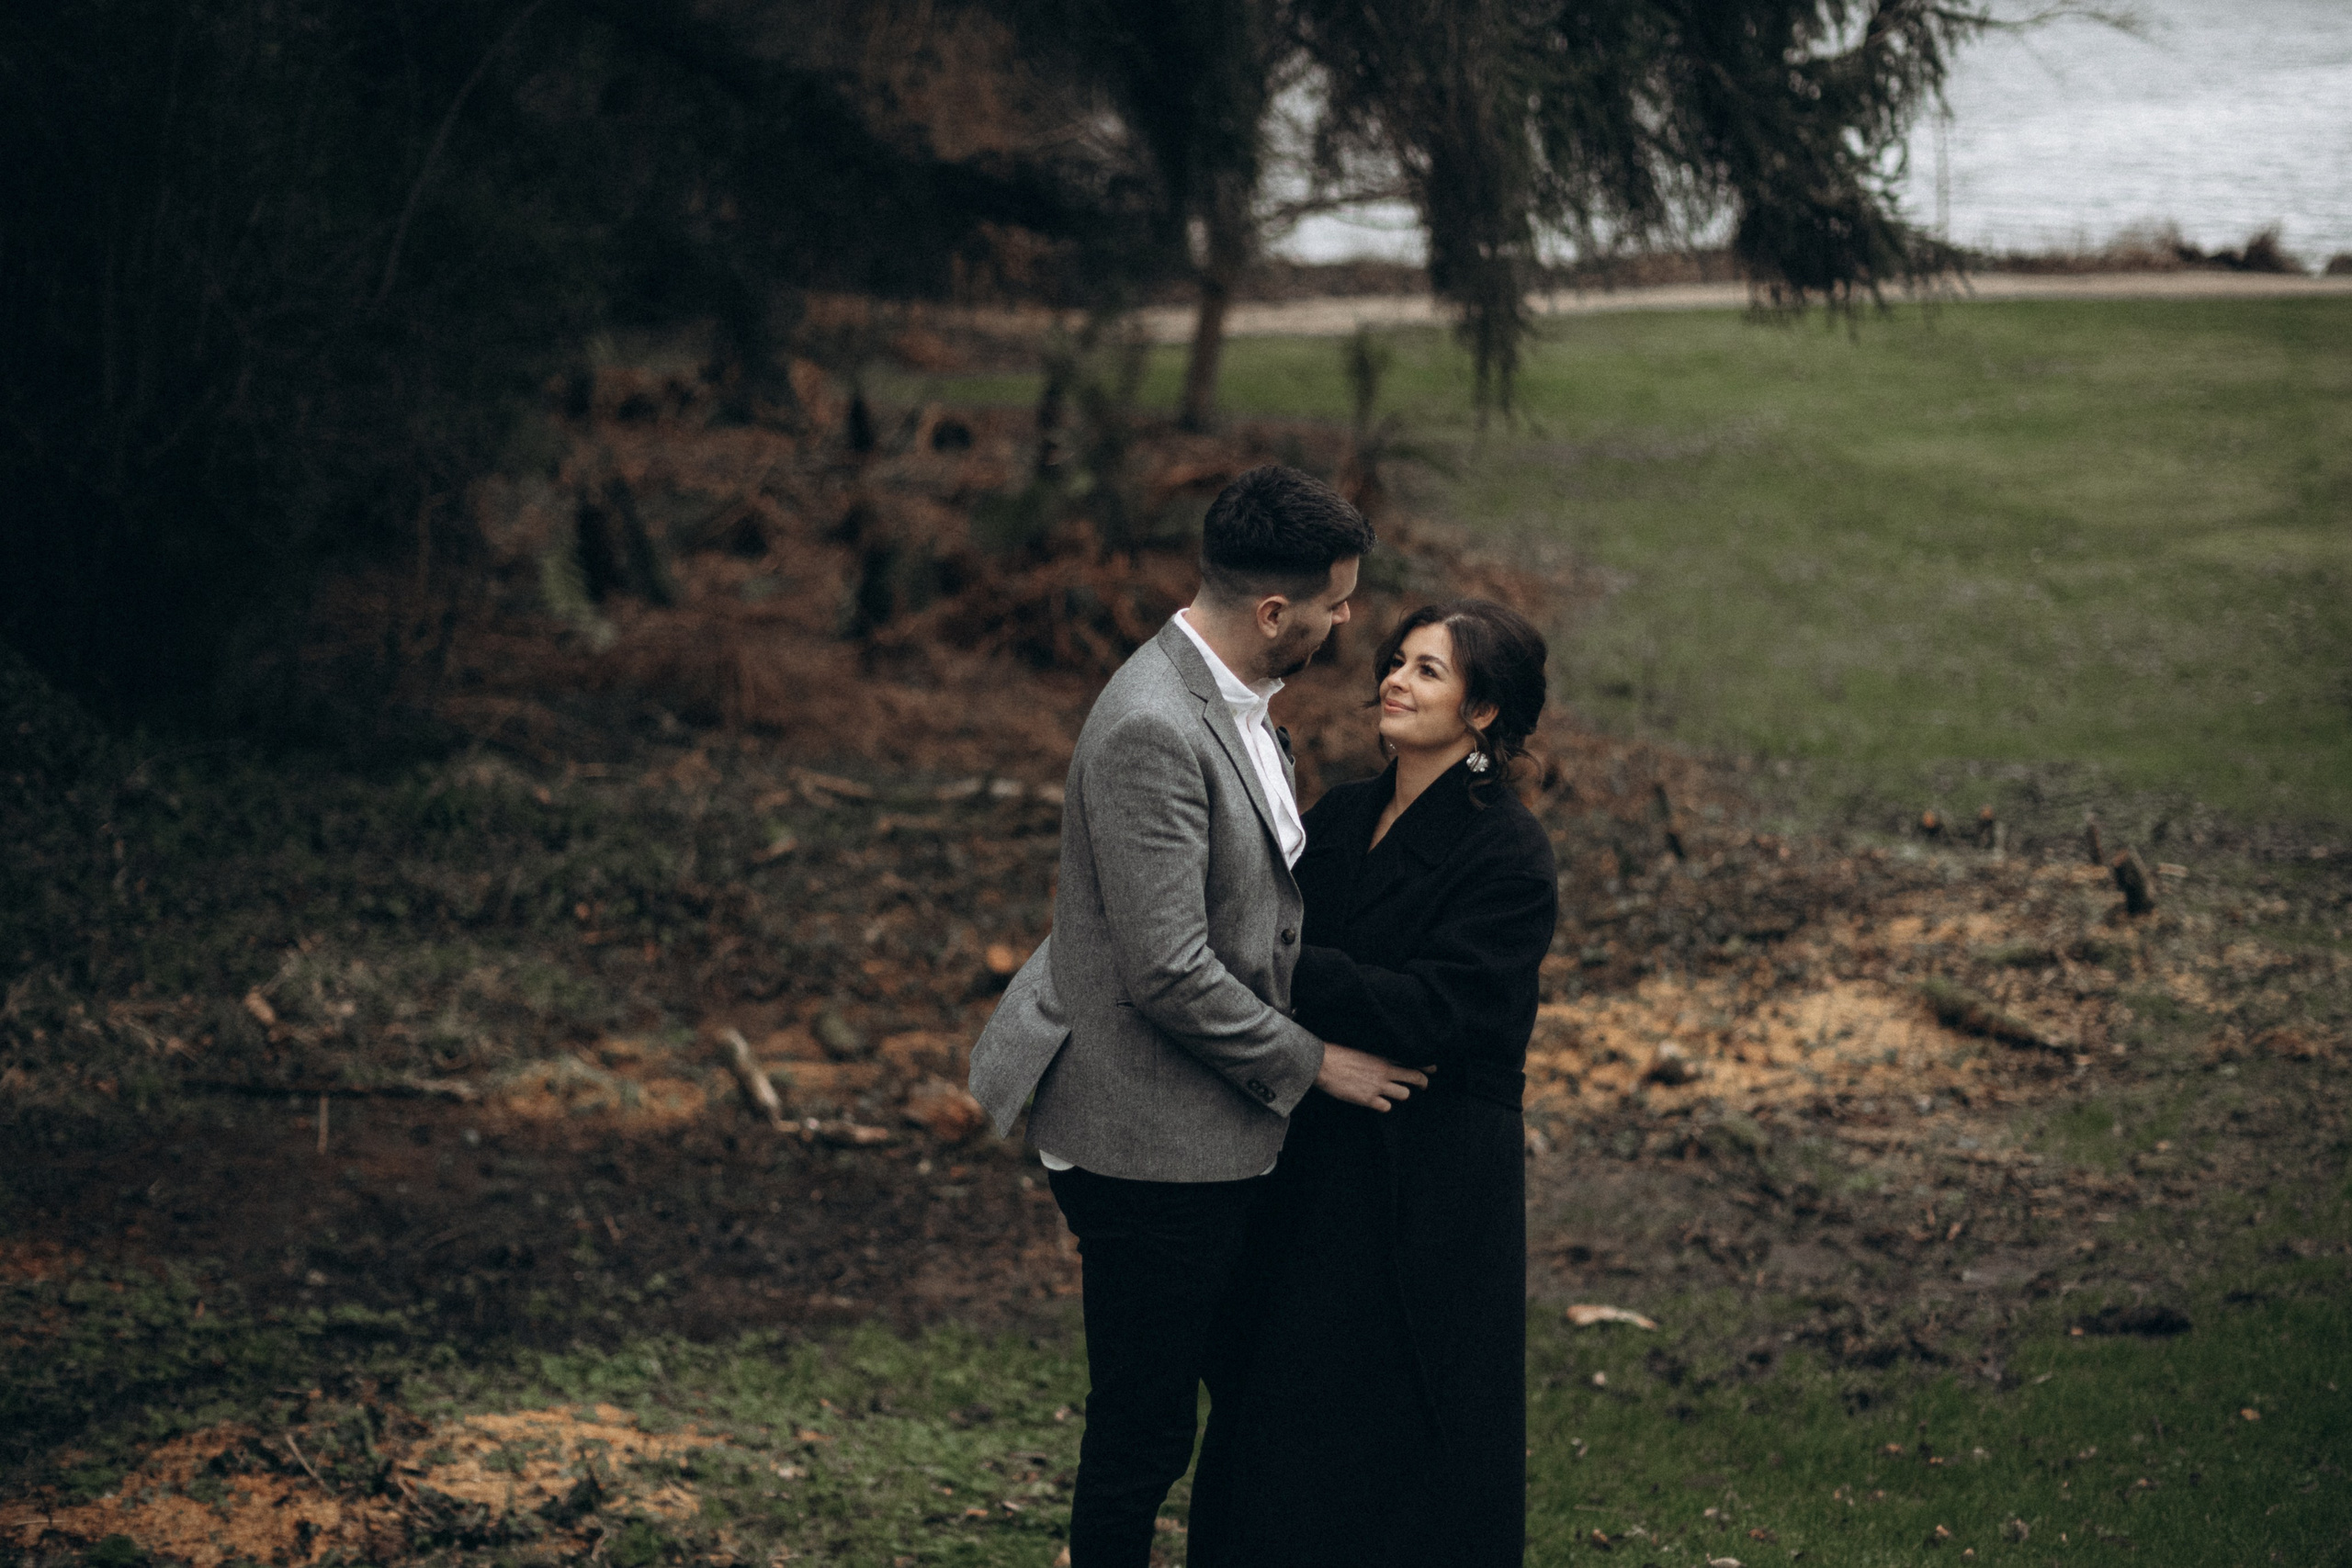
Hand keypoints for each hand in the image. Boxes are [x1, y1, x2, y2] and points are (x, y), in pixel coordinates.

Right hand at [1314, 1044, 1429, 1111]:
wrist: (1323, 1064)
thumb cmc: (1339, 1054)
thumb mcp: (1362, 1050)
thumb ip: (1377, 1056)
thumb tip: (1386, 1061)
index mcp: (1383, 1056)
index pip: (1412, 1060)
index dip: (1426, 1065)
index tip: (1433, 1068)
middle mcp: (1385, 1070)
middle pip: (1415, 1078)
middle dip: (1423, 1083)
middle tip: (1424, 1086)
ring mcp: (1378, 1086)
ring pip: (1405, 1094)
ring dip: (1401, 1094)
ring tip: (1394, 1093)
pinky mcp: (1368, 1099)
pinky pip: (1387, 1107)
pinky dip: (1383, 1106)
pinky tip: (1377, 1102)